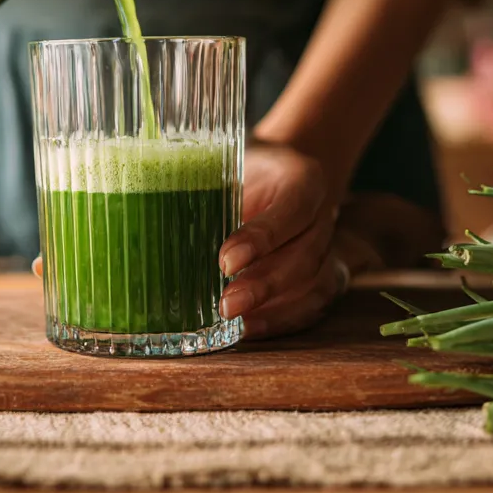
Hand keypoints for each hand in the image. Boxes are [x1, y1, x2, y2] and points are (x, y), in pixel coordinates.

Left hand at [219, 144, 351, 339]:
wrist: (281, 172)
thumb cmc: (247, 168)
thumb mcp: (230, 163)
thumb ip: (209, 187)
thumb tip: (163, 216)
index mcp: (304, 178)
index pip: (292, 208)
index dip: (262, 238)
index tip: (226, 261)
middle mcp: (323, 214)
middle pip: (304, 255)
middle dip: (265, 285)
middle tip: (226, 304)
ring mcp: (329, 246)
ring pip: (315, 283)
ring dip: (275, 309)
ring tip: (237, 324)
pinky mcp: (326, 272)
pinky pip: (314, 303)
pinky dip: (284, 320)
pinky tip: (252, 329)